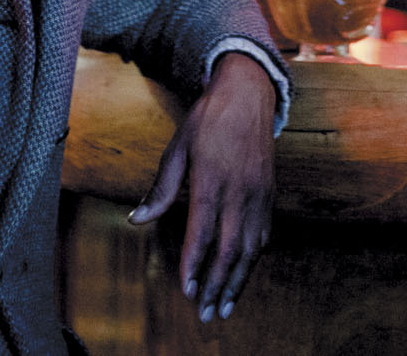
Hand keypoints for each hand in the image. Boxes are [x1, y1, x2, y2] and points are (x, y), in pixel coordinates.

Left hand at [129, 51, 276, 321]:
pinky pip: (263, 234)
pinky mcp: (269, 193)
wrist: (248, 93)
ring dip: (237, 281)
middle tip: (205, 313)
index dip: (195, 263)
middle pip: (230, 248)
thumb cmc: (208, 119)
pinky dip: (252, 259)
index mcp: (212, 178)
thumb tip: (137, 218)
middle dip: (216, 284)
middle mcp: (239, 189)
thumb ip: (161, 187)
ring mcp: (258, 192)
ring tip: (224, 307)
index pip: (203, 231)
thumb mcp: (178, 147)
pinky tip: (242, 275)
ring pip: (251, 247)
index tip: (186, 289)